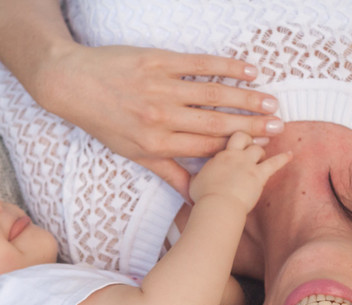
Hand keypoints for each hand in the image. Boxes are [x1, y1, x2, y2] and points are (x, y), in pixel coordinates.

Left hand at [35, 45, 283, 198]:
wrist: (73, 84)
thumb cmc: (104, 121)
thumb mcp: (132, 153)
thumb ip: (167, 171)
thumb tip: (192, 195)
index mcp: (157, 145)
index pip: (206, 148)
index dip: (236, 149)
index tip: (262, 149)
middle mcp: (161, 119)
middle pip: (215, 124)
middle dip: (250, 127)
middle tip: (278, 126)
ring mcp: (160, 89)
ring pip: (212, 95)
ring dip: (245, 99)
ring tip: (271, 102)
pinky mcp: (158, 62)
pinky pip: (199, 65)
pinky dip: (226, 67)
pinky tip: (249, 70)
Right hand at [189, 132, 292, 213]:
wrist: (217, 205)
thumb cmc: (204, 198)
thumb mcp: (192, 183)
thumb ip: (195, 176)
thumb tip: (188, 177)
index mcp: (217, 156)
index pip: (223, 138)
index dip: (229, 138)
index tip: (232, 138)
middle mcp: (233, 155)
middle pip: (242, 136)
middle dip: (246, 137)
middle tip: (248, 141)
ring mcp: (247, 163)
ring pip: (257, 148)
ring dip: (260, 149)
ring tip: (262, 153)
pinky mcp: (259, 174)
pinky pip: (274, 163)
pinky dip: (283, 158)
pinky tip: (290, 154)